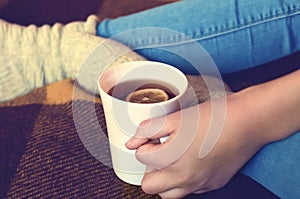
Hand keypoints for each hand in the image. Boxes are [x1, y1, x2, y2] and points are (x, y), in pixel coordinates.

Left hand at [126, 94, 269, 198]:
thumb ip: (149, 130)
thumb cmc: (216, 117)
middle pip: (150, 186)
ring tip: (171, 160)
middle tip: (157, 153)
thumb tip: (132, 142)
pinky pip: (190, 190)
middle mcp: (186, 178)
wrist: (248, 121)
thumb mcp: (177, 118)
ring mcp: (200, 184)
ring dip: (164, 179)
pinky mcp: (213, 183)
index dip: (144, 145)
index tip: (152, 138)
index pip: (142, 158)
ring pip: (170, 194)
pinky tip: (190, 162)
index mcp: (173, 160)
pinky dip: (184, 180)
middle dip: (149, 169)